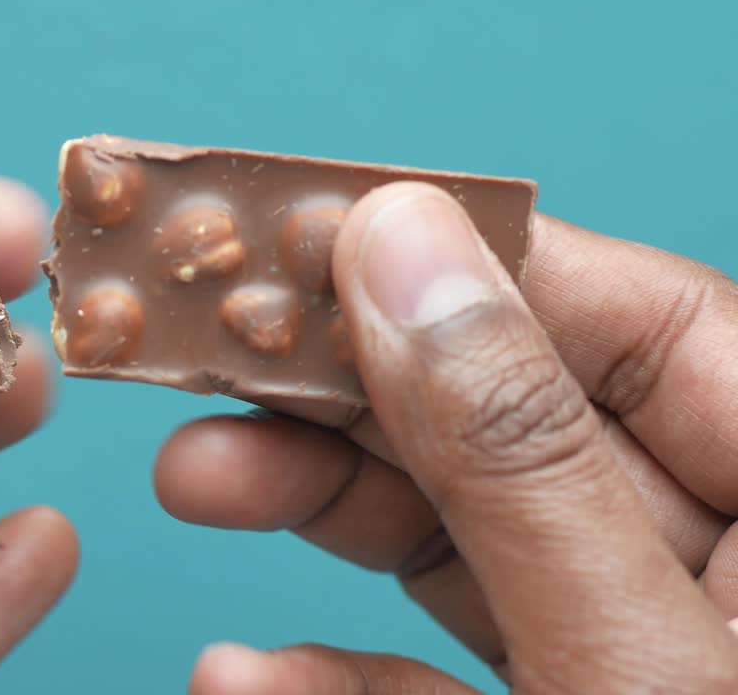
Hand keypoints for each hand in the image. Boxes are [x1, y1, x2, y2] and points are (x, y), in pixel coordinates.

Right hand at [158, 182, 737, 691]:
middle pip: (516, 423)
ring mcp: (623, 651)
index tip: (320, 229)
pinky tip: (249, 675)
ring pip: (458, 538)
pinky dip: (333, 680)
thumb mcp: (630, 660)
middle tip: (211, 349)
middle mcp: (710, 572)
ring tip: (193, 476)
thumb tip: (404, 248)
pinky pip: (437, 674)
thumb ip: (519, 461)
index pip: (649, 327)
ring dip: (311, 510)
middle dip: (350, 392)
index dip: (479, 263)